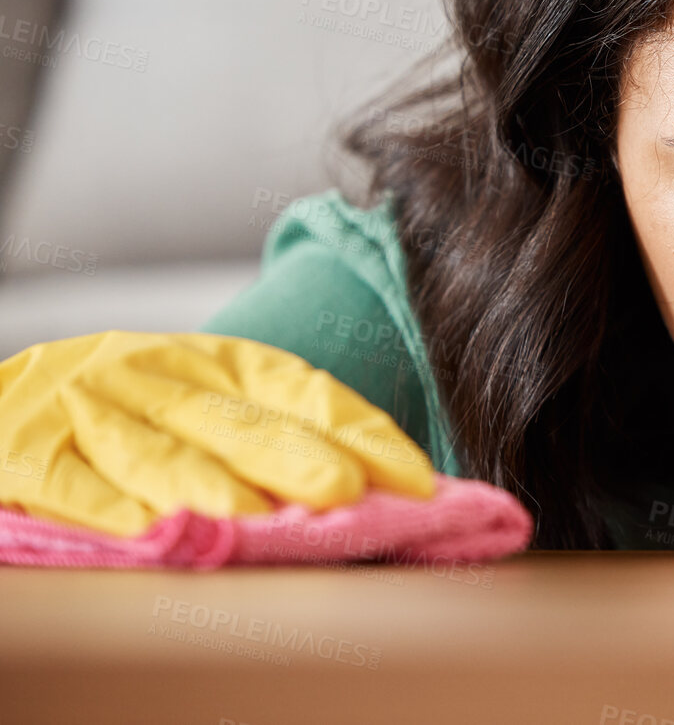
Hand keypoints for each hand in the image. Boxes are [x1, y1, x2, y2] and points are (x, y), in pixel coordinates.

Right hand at [0, 330, 434, 536]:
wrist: (14, 395)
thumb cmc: (132, 412)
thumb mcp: (208, 403)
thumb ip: (278, 438)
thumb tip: (377, 493)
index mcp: (216, 360)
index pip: (302, 389)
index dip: (358, 429)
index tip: (414, 477)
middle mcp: (157, 373)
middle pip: (238, 421)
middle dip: (294, 455)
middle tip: (347, 489)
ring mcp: (89, 408)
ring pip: (157, 451)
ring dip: (206, 483)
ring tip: (252, 517)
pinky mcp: (24, 449)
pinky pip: (69, 482)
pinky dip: (108, 506)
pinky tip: (148, 530)